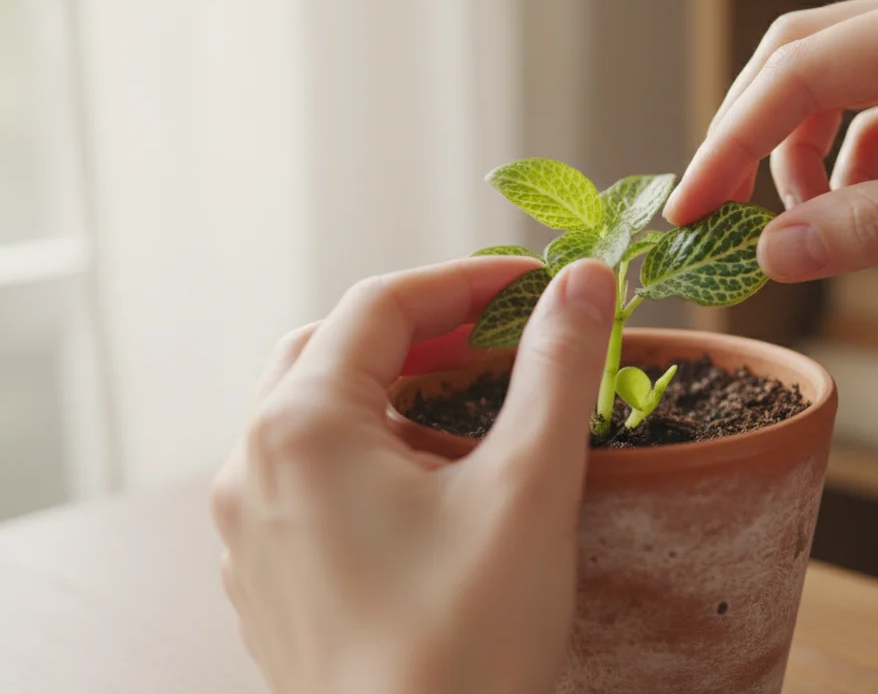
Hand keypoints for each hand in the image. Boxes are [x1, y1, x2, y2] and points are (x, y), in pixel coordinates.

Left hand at [209, 257, 616, 693]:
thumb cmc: (465, 641)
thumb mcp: (528, 487)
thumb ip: (558, 369)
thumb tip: (586, 280)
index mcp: (301, 429)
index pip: (381, 306)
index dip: (467, 282)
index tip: (541, 285)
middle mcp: (250, 469)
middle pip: (335, 351)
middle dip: (424, 330)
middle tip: (504, 336)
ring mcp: (247, 531)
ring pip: (314, 416)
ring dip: (393, 390)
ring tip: (473, 404)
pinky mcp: (265, 580)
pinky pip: (306, 481)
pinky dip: (367, 451)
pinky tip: (428, 485)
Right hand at [663, 0, 877, 342]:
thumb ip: (871, 224)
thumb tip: (773, 255)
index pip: (800, 69)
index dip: (731, 138)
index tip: (691, 201)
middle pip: (803, 62)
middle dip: (751, 133)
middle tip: (714, 206)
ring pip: (837, 94)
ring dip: (801, 156)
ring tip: (792, 222)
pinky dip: (850, 169)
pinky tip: (847, 212)